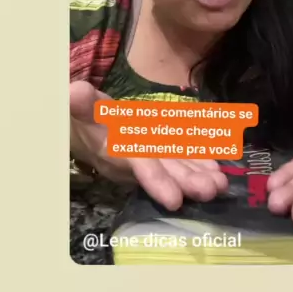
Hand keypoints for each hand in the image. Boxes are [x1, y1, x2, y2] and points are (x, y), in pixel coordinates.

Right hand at [70, 80, 228, 209]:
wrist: (85, 128)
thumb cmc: (86, 116)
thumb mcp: (83, 107)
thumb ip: (82, 102)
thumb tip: (72, 91)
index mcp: (116, 150)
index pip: (137, 165)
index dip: (155, 181)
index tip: (174, 200)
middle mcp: (135, 160)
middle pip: (163, 172)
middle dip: (186, 181)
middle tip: (211, 190)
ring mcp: (150, 157)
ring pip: (175, 167)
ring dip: (197, 175)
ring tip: (220, 184)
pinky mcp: (160, 150)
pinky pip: (180, 157)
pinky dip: (198, 161)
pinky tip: (217, 167)